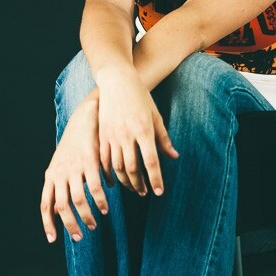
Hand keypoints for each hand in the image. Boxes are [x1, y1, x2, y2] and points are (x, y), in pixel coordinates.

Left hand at [41, 95, 109, 243]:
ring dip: (85, 216)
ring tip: (95, 224)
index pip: (46, 204)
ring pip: (77, 200)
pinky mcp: (89, 162)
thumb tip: (64, 203)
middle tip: (80, 236)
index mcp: (52, 174)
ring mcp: (73, 168)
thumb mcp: (64, 161)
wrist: (86, 116)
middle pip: (61, 206)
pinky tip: (105, 208)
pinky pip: (93, 188)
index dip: (48, 223)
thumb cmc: (77, 141)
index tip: (52, 239)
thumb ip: (63, 181)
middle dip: (70, 224)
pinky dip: (99, 200)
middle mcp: (59, 173)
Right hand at [97, 67, 178, 195]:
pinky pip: (104, 160)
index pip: (151, 162)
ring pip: (117, 167)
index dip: (155, 179)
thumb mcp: (156, 116)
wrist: (117, 82)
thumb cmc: (140, 97)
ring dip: (126, 182)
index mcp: (143, 130)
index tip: (159, 192)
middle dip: (140, 184)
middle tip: (145, 193)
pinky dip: (110, 173)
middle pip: (132, 169)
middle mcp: (127, 135)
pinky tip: (116, 179)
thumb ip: (163, 138)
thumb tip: (174, 157)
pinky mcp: (101, 135)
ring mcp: (112, 136)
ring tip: (134, 188)